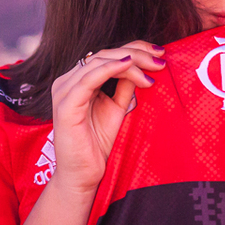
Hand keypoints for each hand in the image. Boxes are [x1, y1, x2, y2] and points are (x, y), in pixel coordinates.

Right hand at [49, 40, 164, 194]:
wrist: (82, 175)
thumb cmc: (96, 145)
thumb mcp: (116, 108)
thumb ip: (124, 86)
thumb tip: (141, 67)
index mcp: (78, 80)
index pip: (107, 55)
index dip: (134, 49)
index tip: (159, 53)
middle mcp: (67, 81)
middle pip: (104, 54)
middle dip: (136, 53)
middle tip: (160, 58)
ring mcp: (64, 91)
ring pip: (98, 62)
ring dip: (130, 60)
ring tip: (152, 67)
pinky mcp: (66, 104)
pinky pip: (89, 78)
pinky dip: (110, 69)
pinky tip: (129, 66)